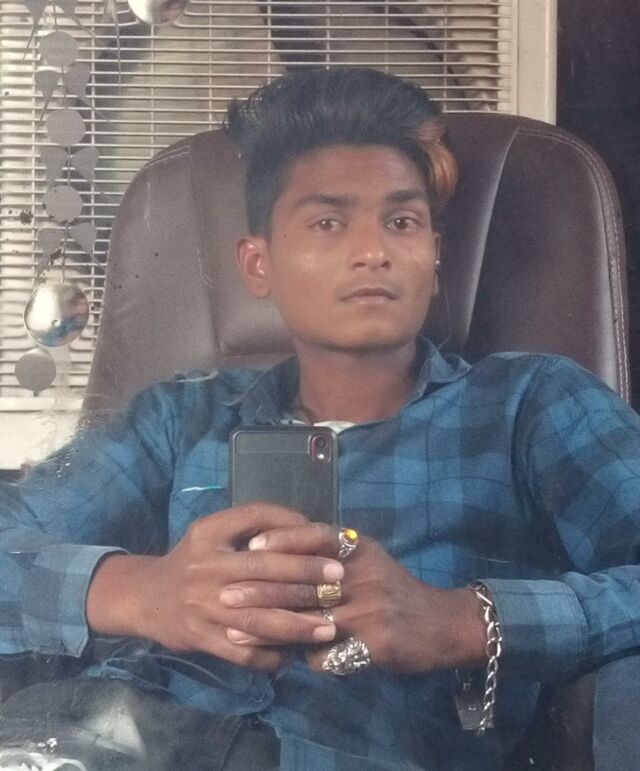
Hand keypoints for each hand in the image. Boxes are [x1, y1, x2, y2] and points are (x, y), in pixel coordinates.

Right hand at [87, 504, 342, 669]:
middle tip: (339, 581)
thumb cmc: (192, 560)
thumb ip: (253, 523)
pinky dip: (270, 655)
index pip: (256, 520)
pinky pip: (242, 652)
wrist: (145, 597)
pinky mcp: (202, 638)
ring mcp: (202, 606)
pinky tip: (292, 655)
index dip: (293, 529)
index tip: (325, 540)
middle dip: (306, 576)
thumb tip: (305, 525)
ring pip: (258, 618)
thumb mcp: (214, 531)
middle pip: (264, 571)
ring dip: (297, 624)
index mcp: (210, 533)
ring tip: (329, 627)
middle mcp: (206, 567)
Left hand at [218, 523, 485, 673]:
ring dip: (269, 629)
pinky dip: (305, 658)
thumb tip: (280, 550)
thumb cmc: (395, 588)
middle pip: (304, 581)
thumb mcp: (368, 559)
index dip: (283, 539)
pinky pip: (328, 654)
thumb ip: (332, 552)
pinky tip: (283, 661)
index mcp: (361, 550)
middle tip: (224, 595)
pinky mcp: (375, 643)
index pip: (318, 536)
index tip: (250, 545)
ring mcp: (370, 610)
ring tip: (235, 633)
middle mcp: (364, 575)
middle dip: (260, 590)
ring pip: (308, 621)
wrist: (440, 624)